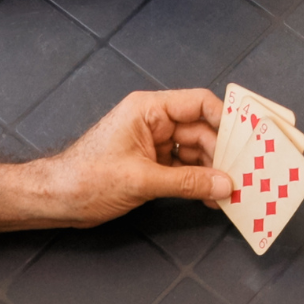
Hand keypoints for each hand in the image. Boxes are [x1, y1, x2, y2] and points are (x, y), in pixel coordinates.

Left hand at [35, 88, 232, 224]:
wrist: (54, 199)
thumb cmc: (85, 179)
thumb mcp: (141, 180)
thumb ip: (187, 181)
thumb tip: (224, 184)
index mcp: (149, 109)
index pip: (199, 103)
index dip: (226, 119)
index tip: (248, 139)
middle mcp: (154, 121)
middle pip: (202, 130)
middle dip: (223, 154)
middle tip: (245, 174)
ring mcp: (154, 143)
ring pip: (197, 152)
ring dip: (213, 172)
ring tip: (231, 192)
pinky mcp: (152, 163)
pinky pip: (185, 168)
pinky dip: (199, 182)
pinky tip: (212, 197)